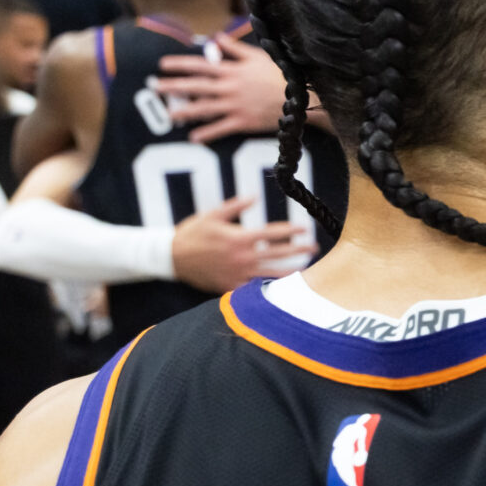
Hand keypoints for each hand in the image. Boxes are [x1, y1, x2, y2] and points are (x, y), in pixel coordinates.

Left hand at [155, 34, 290, 142]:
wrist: (298, 96)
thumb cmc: (278, 74)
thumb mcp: (256, 56)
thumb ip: (234, 48)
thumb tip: (215, 38)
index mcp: (231, 70)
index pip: (200, 64)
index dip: (180, 64)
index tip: (163, 64)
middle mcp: (229, 88)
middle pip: (196, 86)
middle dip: (174, 86)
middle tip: (155, 87)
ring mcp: (234, 106)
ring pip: (204, 108)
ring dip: (185, 111)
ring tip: (170, 114)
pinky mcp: (243, 122)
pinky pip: (221, 128)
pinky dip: (207, 134)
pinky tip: (194, 138)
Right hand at [166, 196, 309, 293]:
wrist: (171, 258)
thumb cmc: (192, 233)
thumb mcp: (212, 214)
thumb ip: (236, 206)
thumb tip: (255, 196)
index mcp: (240, 238)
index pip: (274, 233)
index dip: (292, 230)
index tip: (305, 228)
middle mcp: (243, 258)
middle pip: (279, 254)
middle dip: (300, 250)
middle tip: (314, 247)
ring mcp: (238, 275)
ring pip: (271, 275)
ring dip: (291, 271)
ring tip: (306, 270)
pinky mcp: (231, 287)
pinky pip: (255, 290)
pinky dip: (269, 288)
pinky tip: (282, 288)